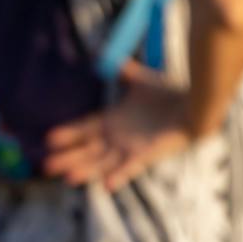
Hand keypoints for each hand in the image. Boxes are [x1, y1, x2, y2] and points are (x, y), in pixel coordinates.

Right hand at [42, 65, 189, 191]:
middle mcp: (117, 139)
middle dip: (68, 159)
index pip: (84, 131)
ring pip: (102, 163)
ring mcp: (131, 149)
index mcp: (112, 123)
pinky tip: (107, 186)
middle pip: (87, 152)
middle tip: (47, 166)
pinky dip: (119, 176)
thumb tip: (104, 55)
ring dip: (86, 171)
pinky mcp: (146, 154)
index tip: (49, 139)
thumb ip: (124, 71)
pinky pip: (130, 168)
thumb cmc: (170, 95)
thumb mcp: (141, 81)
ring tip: (68, 178)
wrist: (195, 105)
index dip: (68, 135)